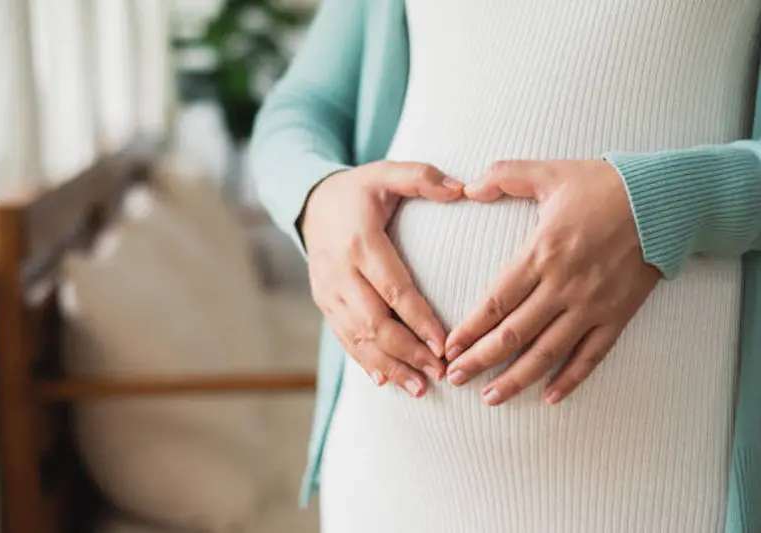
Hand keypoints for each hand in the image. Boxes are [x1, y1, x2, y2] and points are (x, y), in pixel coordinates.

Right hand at [301, 161, 463, 396]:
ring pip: (357, 337)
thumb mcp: (386, 172)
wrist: (311, 203)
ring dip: (389, 366)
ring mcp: (328, 291)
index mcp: (360, 243)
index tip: (445, 344)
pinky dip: (365, 361)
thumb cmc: (359, 190)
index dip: (418, 319)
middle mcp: (340, 272)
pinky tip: (386, 380)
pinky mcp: (324, 303)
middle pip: (374, 322)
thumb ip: (422, 177)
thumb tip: (463, 189)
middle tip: (440, 374)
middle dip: (408, 353)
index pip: (393, 288)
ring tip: (420, 389)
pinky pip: (343, 338)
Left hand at [445, 159, 660, 404]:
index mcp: (541, 253)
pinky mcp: (618, 315)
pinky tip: (550, 397)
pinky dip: (571, 379)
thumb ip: (505, 176)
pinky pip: (592, 355)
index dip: (470, 328)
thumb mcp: (549, 173)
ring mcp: (592, 305)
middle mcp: (563, 286)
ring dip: (516, 379)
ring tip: (490, 397)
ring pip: (548, 353)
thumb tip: (467, 188)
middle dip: (480, 360)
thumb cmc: (603, 185)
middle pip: (514, 334)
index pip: (496, 301)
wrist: (665, 200)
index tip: (448, 347)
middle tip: (454, 378)